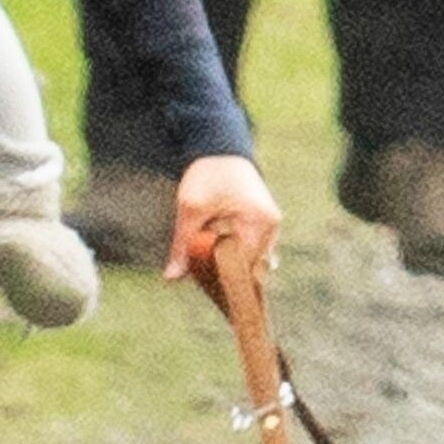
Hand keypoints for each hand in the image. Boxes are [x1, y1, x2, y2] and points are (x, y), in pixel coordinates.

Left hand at [164, 155, 280, 284]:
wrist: (221, 148)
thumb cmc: (207, 174)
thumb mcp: (190, 208)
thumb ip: (182, 245)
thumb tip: (172, 278)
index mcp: (258, 222)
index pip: (246, 268)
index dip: (227, 284)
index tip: (210, 295)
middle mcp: (271, 226)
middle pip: (253, 269)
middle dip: (230, 279)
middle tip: (208, 291)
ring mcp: (270, 225)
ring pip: (253, 261)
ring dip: (232, 269)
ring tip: (211, 276)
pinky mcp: (264, 224)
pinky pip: (253, 250)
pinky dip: (236, 258)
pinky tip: (218, 262)